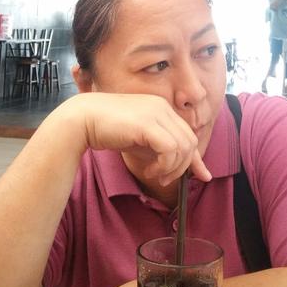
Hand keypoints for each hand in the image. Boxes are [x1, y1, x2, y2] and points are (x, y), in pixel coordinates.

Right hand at [59, 93, 211, 186]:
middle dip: (182, 166)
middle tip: (163, 179)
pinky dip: (164, 165)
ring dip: (172, 168)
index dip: (196, 158)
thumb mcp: (140, 142)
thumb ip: (160, 150)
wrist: (82, 119)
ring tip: (153, 175)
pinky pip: (170, 148)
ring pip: (183, 146)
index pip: (188, 134)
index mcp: (162, 108)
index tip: (203, 176)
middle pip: (190, 141)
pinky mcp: (147, 123)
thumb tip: (181, 169)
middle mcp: (162, 107)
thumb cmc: (108, 130)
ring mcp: (156, 112)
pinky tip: (148, 170)